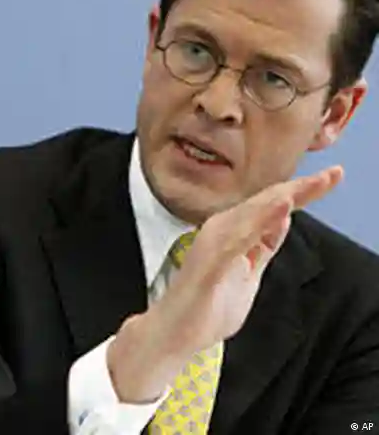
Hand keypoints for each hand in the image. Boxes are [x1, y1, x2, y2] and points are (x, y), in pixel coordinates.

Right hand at [107, 165, 342, 402]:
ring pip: (255, 213)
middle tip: (333, 174)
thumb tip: (282, 218)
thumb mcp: (249, 274)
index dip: (302, 192)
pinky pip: (240, 236)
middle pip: (266, 203)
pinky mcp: (210, 259)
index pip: (272, 208)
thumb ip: (263, 246)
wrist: (175, 333)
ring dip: (285, 197)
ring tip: (314, 183)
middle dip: (302, 188)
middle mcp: (222, 229)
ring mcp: (214, 242)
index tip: (330, 178)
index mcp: (233, 232)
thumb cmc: (207, 306)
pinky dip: (262, 221)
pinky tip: (282, 210)